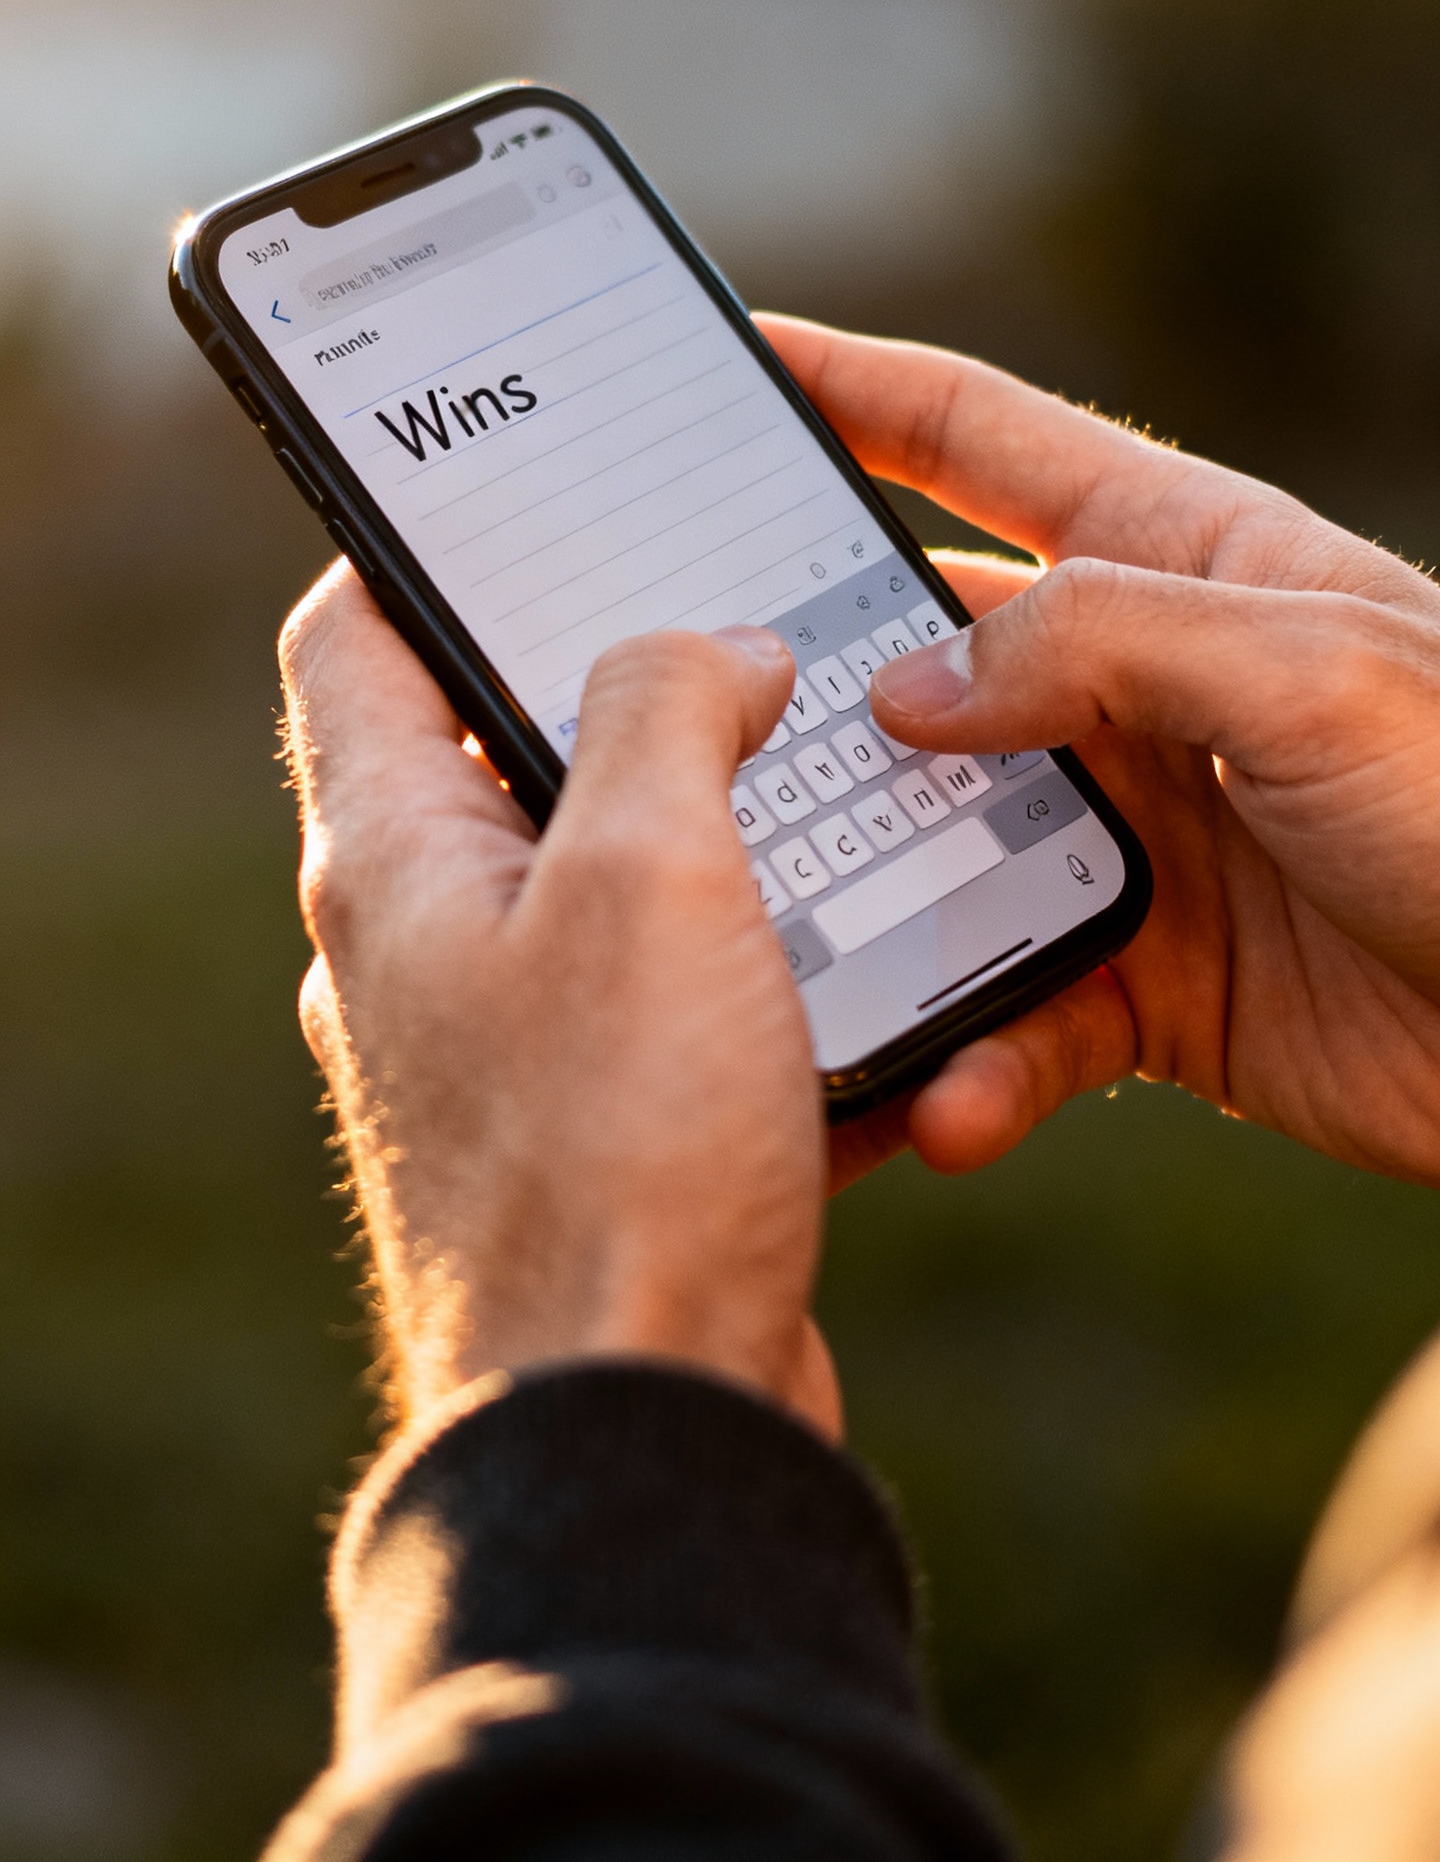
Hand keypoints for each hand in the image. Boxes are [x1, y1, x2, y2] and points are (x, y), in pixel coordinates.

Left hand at [279, 567, 837, 1435]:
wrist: (648, 1431)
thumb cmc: (619, 1151)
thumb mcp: (648, 871)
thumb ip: (668, 707)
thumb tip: (718, 649)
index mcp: (390, 860)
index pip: (352, 638)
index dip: (430, 543)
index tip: (539, 494)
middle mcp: (423, 947)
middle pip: (501, 750)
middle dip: (630, 683)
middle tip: (754, 624)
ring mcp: (504, 1045)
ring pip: (614, 879)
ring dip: (723, 830)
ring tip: (842, 784)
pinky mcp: (596, 1130)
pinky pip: (681, 1003)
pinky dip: (765, 966)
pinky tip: (881, 962)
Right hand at [760, 314, 1439, 1188]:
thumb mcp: (1308, 669)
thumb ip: (1101, 644)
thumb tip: (909, 684)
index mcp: (1181, 560)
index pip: (977, 442)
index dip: (849, 389)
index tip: (725, 357)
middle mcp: (1137, 686)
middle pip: (921, 656)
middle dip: (802, 680)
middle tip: (675, 706)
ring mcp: (1137, 833)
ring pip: (941, 849)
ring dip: (871, 903)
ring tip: (792, 950)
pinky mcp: (1149, 980)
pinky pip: (1020, 1009)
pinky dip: (974, 1057)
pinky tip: (953, 1097)